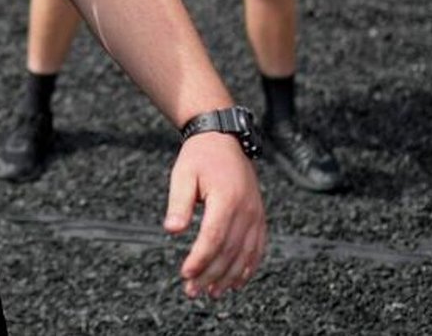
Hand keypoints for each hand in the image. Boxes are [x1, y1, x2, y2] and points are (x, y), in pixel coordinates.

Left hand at [164, 132, 266, 297]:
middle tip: (193, 291)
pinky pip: (258, 248)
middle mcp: (246, 209)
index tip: (185, 274)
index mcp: (226, 198)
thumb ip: (179, 203)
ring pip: (245, 254)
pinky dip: (248, 268)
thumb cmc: (200, 157)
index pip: (214, 237)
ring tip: (212, 292)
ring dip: (229, 277)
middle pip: (229, 251)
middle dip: (211, 274)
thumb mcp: (182, 174)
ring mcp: (256, 214)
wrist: (224, 140)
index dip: (200, 259)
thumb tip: (172, 230)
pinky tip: (236, 281)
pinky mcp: (259, 217)